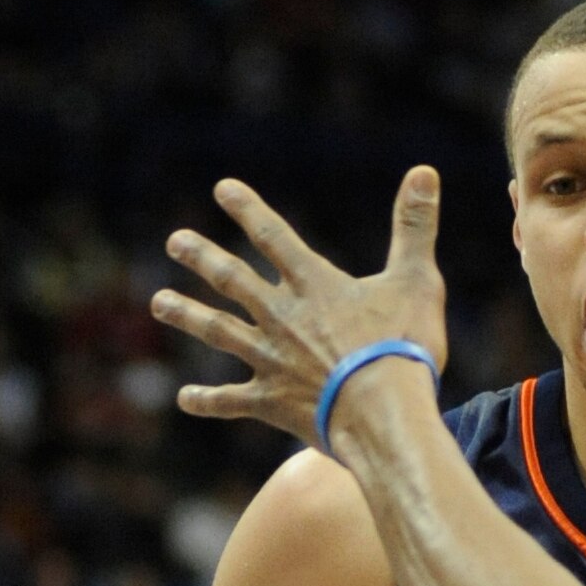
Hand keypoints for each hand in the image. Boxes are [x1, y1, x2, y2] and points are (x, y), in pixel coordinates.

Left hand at [152, 166, 448, 447]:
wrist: (384, 413)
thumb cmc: (404, 348)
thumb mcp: (416, 280)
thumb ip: (415, 227)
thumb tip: (426, 172)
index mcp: (314, 284)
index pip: (272, 236)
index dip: (247, 210)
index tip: (221, 189)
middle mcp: (282, 316)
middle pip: (232, 279)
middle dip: (201, 258)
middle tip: (174, 241)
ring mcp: (272, 359)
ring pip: (219, 331)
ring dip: (188, 314)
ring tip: (159, 302)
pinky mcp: (272, 403)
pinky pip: (232, 400)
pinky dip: (208, 400)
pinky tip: (184, 398)